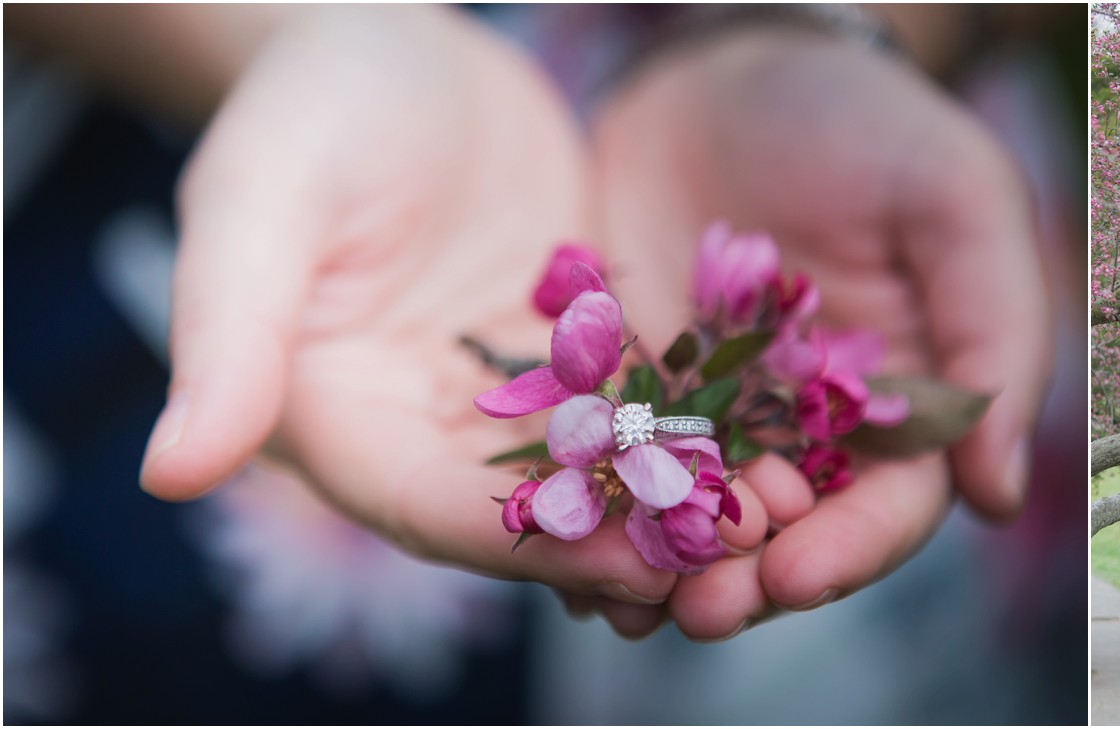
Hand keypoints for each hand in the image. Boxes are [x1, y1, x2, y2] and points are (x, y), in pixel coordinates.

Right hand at [136, 6, 738, 602]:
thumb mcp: (264, 199)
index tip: (620, 564)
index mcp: (337, 420)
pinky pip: (636, 413)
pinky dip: (695, 441)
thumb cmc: (314, 107)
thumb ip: (228, 332)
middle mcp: (424, 429)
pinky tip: (768, 453)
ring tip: (766, 529)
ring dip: (672, 514)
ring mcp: (505, 401)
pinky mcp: (573, 361)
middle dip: (622, 548)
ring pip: (591, 481)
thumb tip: (170, 472)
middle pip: (523, 518)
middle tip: (727, 571)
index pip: (428, 509)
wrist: (402, 52)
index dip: (521, 545)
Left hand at [587, 27, 1049, 638]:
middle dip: (747, 579)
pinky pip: (615, 463)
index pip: (890, 505)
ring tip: (622, 599)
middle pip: (788, 532)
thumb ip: (994, 331)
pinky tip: (563, 539)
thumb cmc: (862, 123)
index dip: (850, 551)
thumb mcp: (954, 201)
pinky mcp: (631, 389)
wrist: (727, 69)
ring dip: (666, 567)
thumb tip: (997, 494)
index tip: (796, 576)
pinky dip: (595, 510)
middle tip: (699, 610)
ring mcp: (714, 413)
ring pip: (696, 517)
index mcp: (901, 402)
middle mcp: (809, 426)